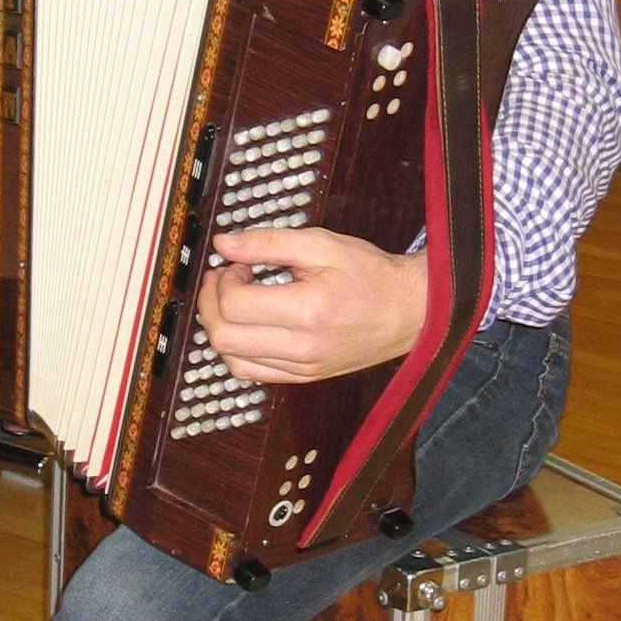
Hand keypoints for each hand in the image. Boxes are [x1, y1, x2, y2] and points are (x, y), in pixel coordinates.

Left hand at [196, 228, 427, 383]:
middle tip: (225, 281)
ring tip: (236, 303)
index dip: (223, 279)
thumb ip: (268, 243)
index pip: (234, 305)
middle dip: (211, 304)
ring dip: (221, 329)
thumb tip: (223, 244)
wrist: (410, 312)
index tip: (236, 264)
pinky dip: (238, 349)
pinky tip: (250, 326)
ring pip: (231, 360)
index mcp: (307, 311)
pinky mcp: (303, 377)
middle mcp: (302, 347)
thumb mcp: (322, 244)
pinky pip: (251, 373)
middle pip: (223, 337)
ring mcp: (302, 368)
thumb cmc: (370, 275)